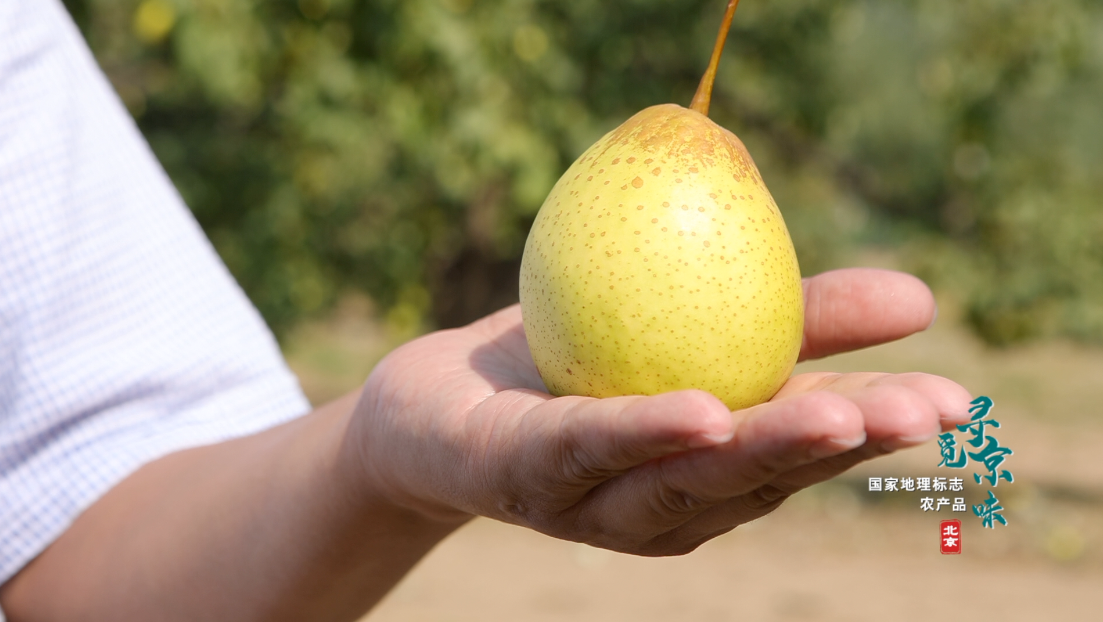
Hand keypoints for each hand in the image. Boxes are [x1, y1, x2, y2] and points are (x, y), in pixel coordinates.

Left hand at [345, 268, 969, 555]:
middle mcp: (660, 506)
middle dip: (840, 446)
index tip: (955, 400)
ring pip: (684, 479)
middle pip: (757, 477)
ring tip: (836, 412)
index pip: (797, 450)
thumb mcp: (685, 324)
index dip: (875, 428)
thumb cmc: (571, 364)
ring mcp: (591, 503)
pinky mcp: (521, 474)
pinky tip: (700, 412)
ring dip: (761, 448)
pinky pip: (586, 447)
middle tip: (925, 411)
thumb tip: (911, 293)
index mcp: (705, 473)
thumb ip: (782, 312)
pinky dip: (644, 432)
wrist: (435, 404)